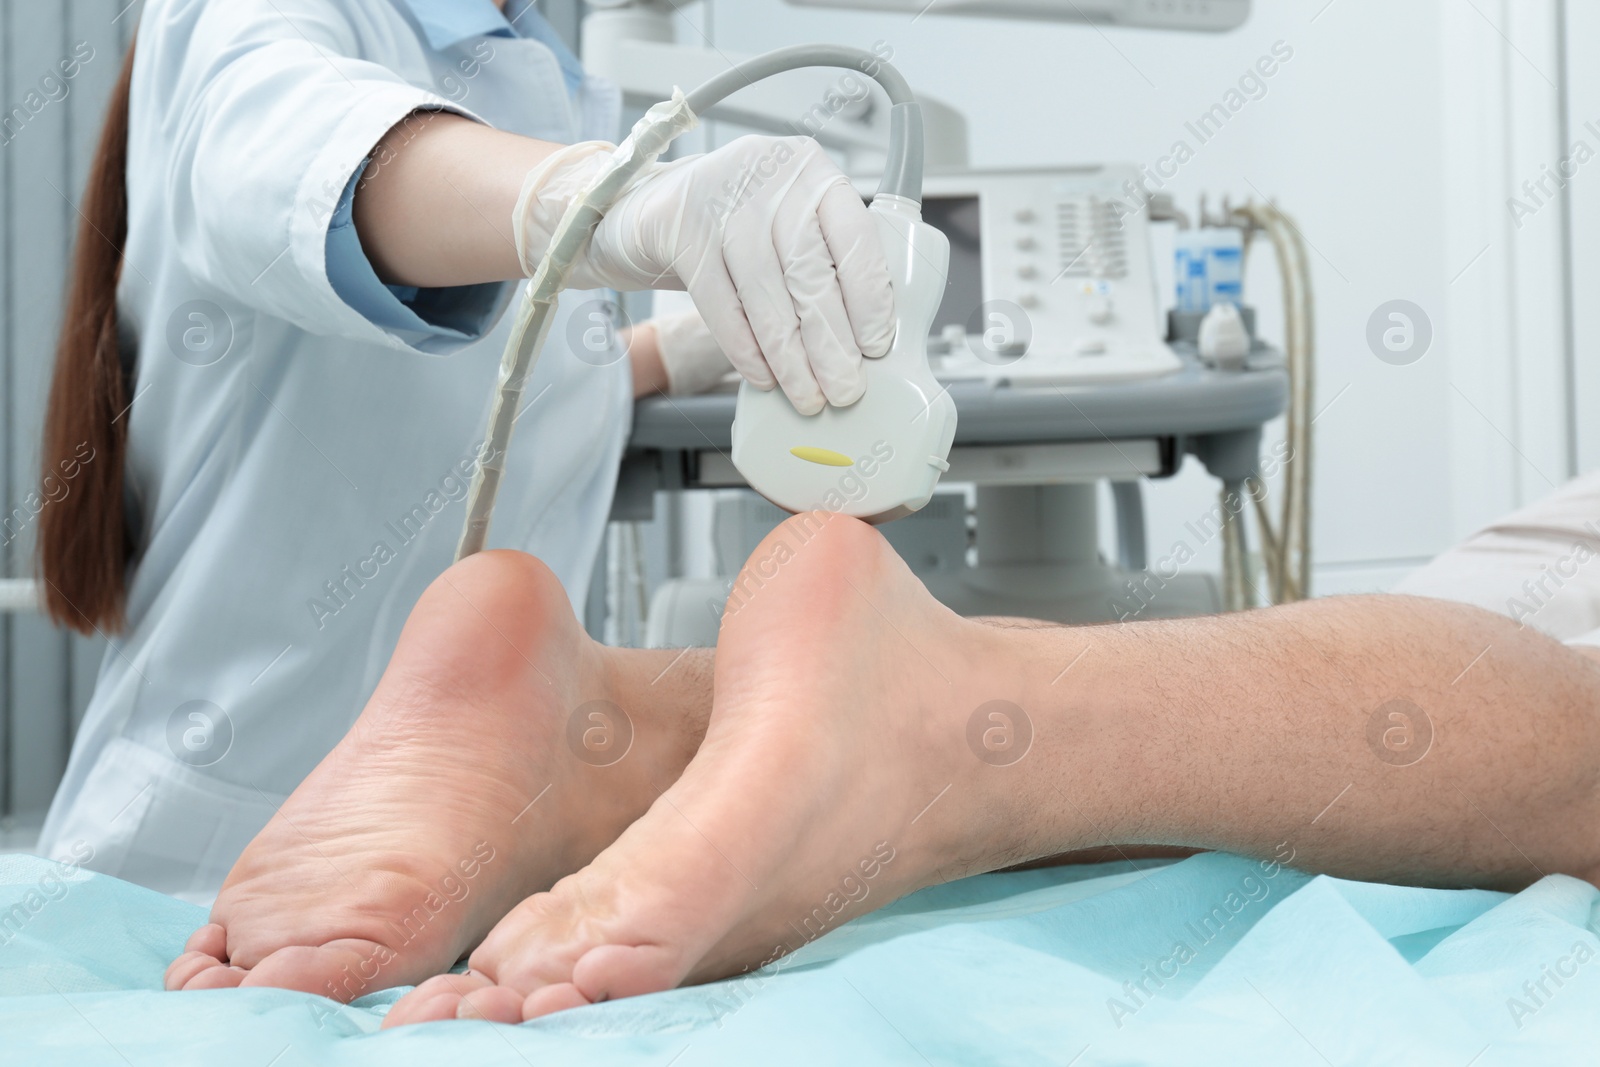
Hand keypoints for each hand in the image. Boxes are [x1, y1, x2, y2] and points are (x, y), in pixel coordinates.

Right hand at [514, 137, 895, 414]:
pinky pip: (720, 303)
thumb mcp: (786, 224)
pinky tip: (763, 376)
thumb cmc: (735, 225)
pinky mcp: (679, 228)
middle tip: (846, 389)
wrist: (651, 207)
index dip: (869, 297)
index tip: (876, 345)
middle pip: (809, 271)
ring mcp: (721, 199)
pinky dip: (745, 348)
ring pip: (765, 293)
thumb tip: (863, 340)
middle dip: (831, 342)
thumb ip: (823, 262)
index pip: (854, 235)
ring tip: (808, 395)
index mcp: (811, 170)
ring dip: (790, 356)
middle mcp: (769, 176)